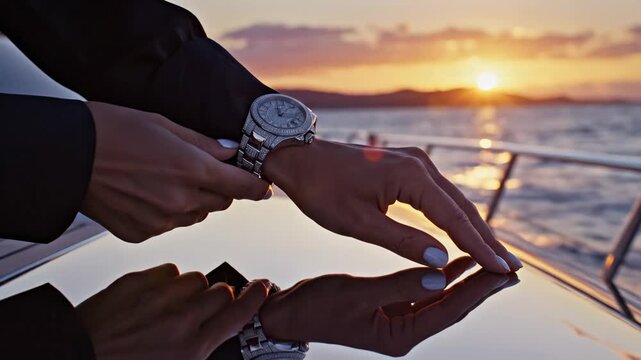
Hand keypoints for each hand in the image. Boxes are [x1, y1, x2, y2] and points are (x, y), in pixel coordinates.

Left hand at [76, 264, 269, 359]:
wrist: (76, 357)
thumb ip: (202, 347)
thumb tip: (218, 330)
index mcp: (192, 347)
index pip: (239, 313)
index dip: (255, 298)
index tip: (261, 288)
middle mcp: (180, 318)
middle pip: (222, 291)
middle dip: (217, 299)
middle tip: (200, 312)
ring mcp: (160, 296)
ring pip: (196, 278)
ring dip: (190, 290)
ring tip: (171, 307)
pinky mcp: (139, 280)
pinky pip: (169, 271)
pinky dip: (166, 282)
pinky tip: (153, 298)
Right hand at [82, 102, 269, 241]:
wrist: (66, 156)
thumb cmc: (112, 131)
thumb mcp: (165, 125)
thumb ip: (204, 144)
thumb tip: (231, 152)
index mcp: (192, 170)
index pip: (243, 187)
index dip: (256, 187)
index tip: (263, 186)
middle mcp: (181, 201)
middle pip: (221, 203)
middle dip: (220, 188)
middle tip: (201, 170)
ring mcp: (161, 221)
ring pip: (196, 215)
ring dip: (193, 201)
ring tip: (165, 178)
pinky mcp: (141, 234)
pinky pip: (168, 225)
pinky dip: (166, 213)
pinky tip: (146, 193)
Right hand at [260, 257, 517, 356]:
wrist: (290, 313)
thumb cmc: (317, 307)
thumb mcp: (357, 295)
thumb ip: (400, 285)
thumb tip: (441, 275)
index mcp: (399, 336)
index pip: (448, 310)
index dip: (478, 290)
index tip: (504, 273)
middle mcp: (404, 332)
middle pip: (452, 306)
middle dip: (481, 287)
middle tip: (511, 268)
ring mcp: (399, 320)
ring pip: (441, 297)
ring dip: (465, 280)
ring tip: (490, 261)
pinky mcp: (391, 306)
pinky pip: (425, 290)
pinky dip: (441, 275)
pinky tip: (455, 261)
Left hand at [263, 139, 521, 272]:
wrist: (299, 158)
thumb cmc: (322, 189)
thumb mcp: (358, 222)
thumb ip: (401, 241)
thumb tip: (441, 260)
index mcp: (412, 176)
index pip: (454, 219)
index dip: (479, 248)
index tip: (502, 271)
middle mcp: (421, 163)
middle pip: (463, 208)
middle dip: (487, 240)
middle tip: (512, 269)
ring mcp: (416, 162)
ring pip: (454, 201)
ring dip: (475, 229)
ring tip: (496, 257)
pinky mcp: (408, 166)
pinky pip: (439, 195)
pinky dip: (455, 217)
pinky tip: (464, 234)